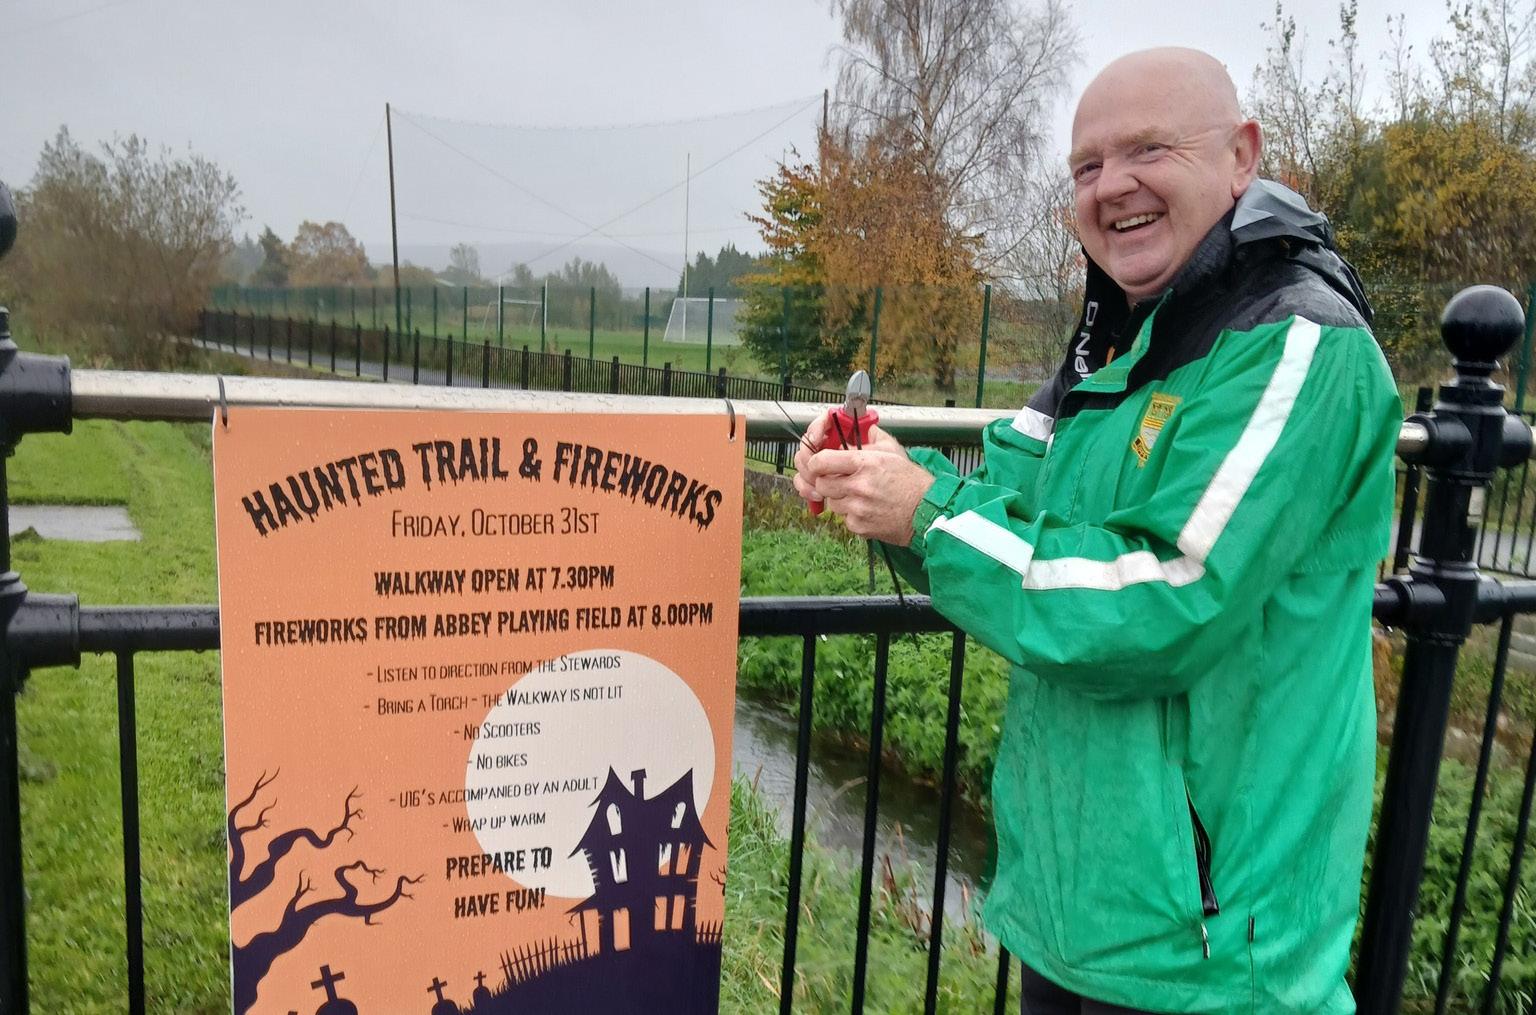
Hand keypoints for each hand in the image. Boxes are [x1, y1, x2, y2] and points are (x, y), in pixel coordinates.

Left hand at [798, 448, 933, 544]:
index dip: (816, 462)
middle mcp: (859, 486)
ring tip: (859, 495)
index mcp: (865, 463)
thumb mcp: (893, 450)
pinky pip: (844, 519)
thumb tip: (858, 429)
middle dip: (828, 481)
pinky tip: (867, 509)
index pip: (821, 461)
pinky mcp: (859, 526)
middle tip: (841, 480)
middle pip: (822, 484)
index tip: (819, 464)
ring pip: (832, 503)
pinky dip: (851, 515)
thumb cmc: (911, 481)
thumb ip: (872, 437)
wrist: (926, 511)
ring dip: (840, 499)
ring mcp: (858, 508)